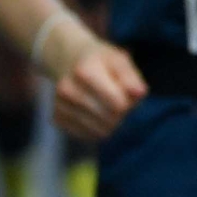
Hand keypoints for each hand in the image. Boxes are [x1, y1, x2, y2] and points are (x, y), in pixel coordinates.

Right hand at [37, 19, 146, 141]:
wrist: (68, 60)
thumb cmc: (100, 61)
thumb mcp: (119, 60)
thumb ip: (130, 77)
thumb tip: (140, 93)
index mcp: (85, 71)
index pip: (118, 105)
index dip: (129, 102)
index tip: (126, 93)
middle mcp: (67, 89)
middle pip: (110, 119)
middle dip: (121, 114)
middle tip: (118, 100)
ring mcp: (59, 105)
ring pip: (100, 131)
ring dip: (111, 123)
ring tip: (107, 106)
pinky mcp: (57, 119)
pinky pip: (88, 136)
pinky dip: (97, 129)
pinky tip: (95, 113)